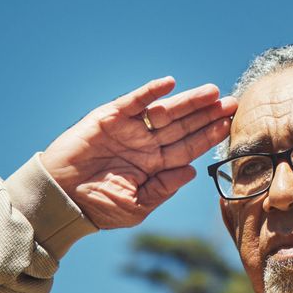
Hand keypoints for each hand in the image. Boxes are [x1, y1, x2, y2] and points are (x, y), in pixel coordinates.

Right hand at [39, 76, 236, 228]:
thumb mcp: (136, 206)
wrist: (60, 199)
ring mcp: (129, 130)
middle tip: (232, 102)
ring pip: (165, 111)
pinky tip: (170, 84)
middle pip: (183, 126)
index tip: (229, 124)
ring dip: (188, 102)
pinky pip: (134, 102)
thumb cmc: (97, 207)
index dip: (208, 135)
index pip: (188, 147)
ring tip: (212, 92)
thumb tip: (192, 171)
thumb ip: (163, 189)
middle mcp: (145, 145)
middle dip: (207, 115)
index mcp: (154, 166)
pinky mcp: (109, 119)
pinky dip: (150, 93)